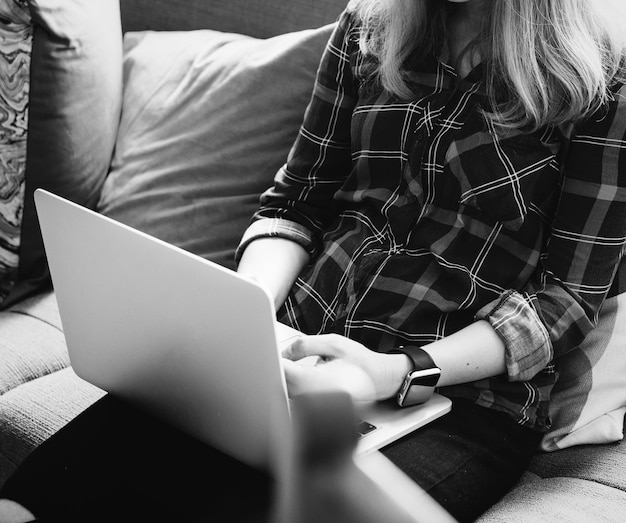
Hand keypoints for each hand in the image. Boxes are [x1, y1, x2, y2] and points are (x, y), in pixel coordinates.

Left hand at [281, 334, 409, 401]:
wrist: (379, 380)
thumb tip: (284, 352)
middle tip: (271, 351)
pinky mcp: (313, 406)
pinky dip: (289, 381)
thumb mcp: (334, 343)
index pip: (286, 372)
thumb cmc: (361, 362)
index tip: (267, 349)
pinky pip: (293, 393)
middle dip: (276, 366)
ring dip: (282, 374)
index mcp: (320, 380)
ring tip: (283, 359)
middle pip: (282, 383)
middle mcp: (316, 397)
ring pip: (285, 389)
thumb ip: (306, 345)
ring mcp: (314, 404)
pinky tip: (292, 370)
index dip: (274, 360)